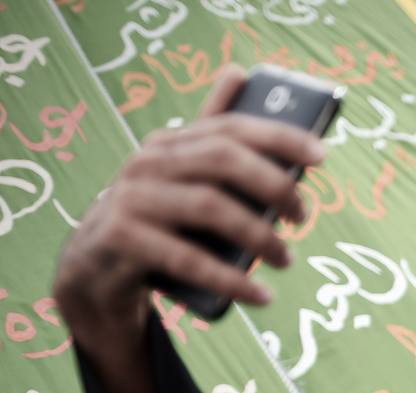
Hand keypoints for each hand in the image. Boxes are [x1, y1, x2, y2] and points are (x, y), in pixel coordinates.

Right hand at [53, 65, 322, 362]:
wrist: (93, 273)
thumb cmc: (156, 223)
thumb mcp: (182, 182)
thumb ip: (213, 142)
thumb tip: (240, 73)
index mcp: (169, 143)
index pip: (230, 127)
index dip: (278, 136)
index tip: (321, 156)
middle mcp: (146, 162)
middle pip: (223, 160)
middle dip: (274, 185)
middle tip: (302, 217)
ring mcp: (130, 199)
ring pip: (210, 207)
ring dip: (259, 236)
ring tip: (286, 260)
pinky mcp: (121, 238)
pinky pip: (188, 259)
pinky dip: (230, 280)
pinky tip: (261, 296)